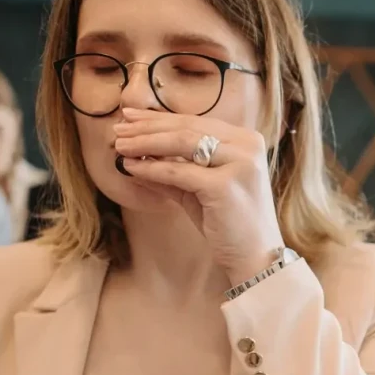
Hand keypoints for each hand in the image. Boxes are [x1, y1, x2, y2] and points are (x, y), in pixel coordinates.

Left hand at [112, 108, 284, 282]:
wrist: (256, 258)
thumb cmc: (230, 224)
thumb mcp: (200, 189)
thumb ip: (174, 168)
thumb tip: (136, 154)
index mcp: (246, 140)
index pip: (196, 121)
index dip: (159, 118)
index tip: (130, 116)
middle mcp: (247, 146)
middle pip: (187, 128)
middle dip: (147, 127)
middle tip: (118, 129)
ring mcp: (239, 164)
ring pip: (181, 142)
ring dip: (145, 142)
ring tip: (120, 145)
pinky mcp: (225, 185)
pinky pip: (179, 171)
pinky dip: (152, 168)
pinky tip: (131, 167)